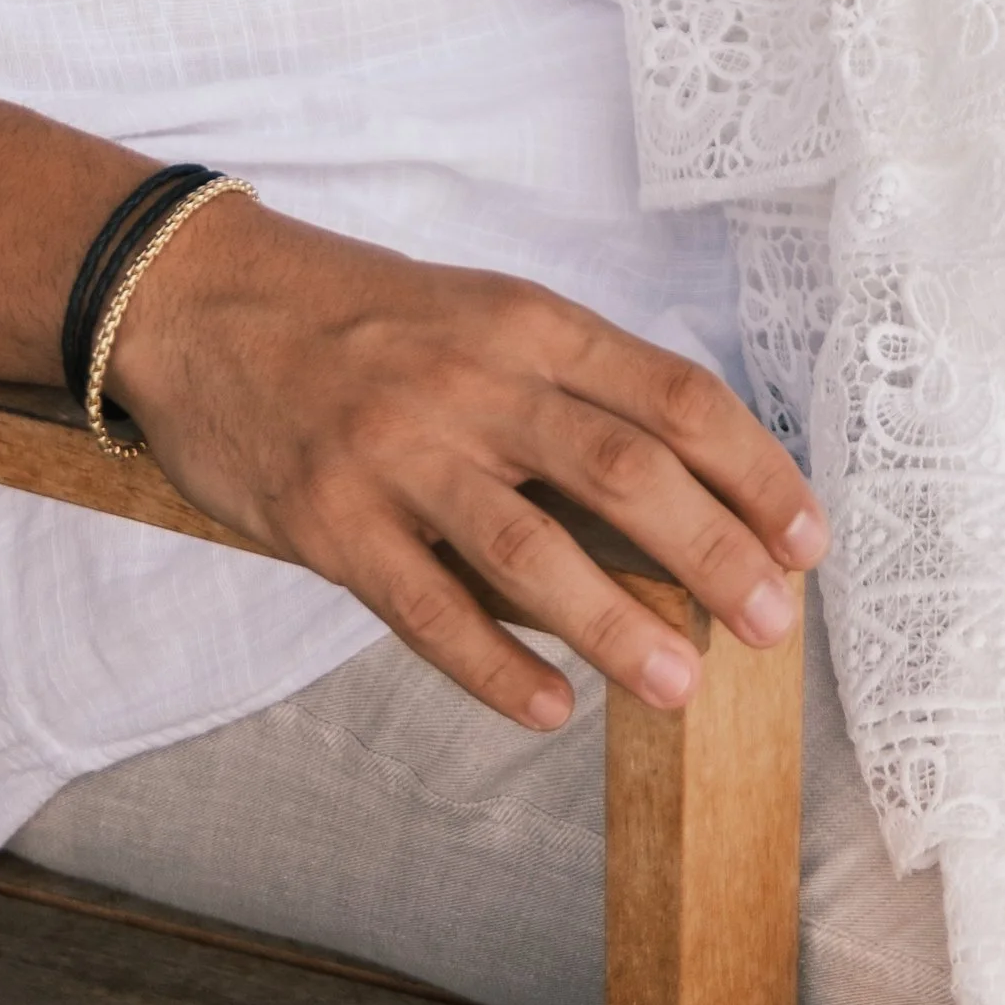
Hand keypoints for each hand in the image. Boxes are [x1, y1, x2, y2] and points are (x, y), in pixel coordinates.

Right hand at [110, 193, 824, 732]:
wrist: (197, 294)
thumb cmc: (354, 315)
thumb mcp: (474, 315)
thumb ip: (562, 388)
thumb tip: (678, 491)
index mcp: (525, 322)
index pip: (672, 393)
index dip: (752, 468)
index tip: (807, 537)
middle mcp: (473, 379)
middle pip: (623, 468)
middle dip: (714, 550)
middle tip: (771, 623)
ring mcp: (398, 451)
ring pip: (531, 547)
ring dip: (616, 624)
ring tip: (680, 687)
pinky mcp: (329, 519)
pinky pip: (425, 607)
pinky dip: (495, 667)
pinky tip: (548, 711)